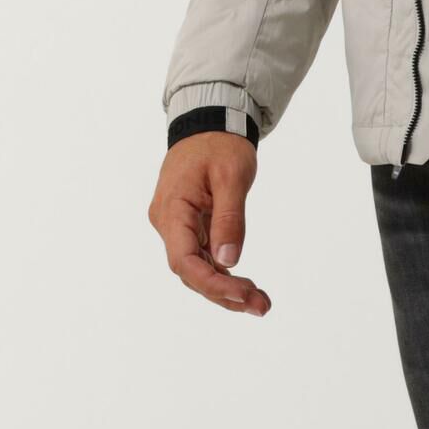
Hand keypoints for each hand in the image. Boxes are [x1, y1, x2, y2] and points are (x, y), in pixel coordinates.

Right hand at [148, 131, 270, 315]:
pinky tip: (247, 287)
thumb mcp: (231, 177)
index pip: (184, 260)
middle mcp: (168, 222)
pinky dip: (224, 274)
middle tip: (261, 307)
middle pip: (190, 271)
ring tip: (260, 304)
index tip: (242, 294)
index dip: (211, 284)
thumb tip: (228, 261)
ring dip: (226, 289)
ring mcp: (177, 226)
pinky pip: (203, 257)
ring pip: (197, 268)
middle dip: (224, 294)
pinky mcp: (190, 226)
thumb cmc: (219, 144)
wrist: (210, 122)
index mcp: (172, 210)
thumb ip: (229, 219)